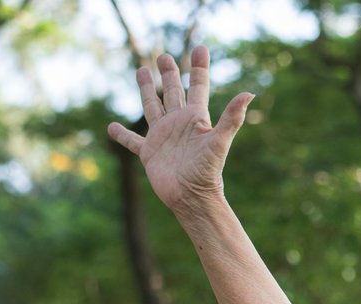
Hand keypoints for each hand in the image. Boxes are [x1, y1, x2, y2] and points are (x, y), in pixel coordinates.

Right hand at [106, 46, 252, 217]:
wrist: (192, 197)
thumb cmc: (207, 171)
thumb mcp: (219, 141)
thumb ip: (232, 118)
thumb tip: (248, 94)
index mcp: (195, 118)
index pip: (198, 86)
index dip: (199, 67)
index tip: (201, 48)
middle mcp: (178, 124)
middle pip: (172, 91)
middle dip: (169, 73)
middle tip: (163, 56)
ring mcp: (163, 137)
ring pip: (152, 107)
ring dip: (146, 90)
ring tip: (142, 70)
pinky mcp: (149, 153)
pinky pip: (132, 140)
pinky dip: (122, 134)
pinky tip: (112, 127)